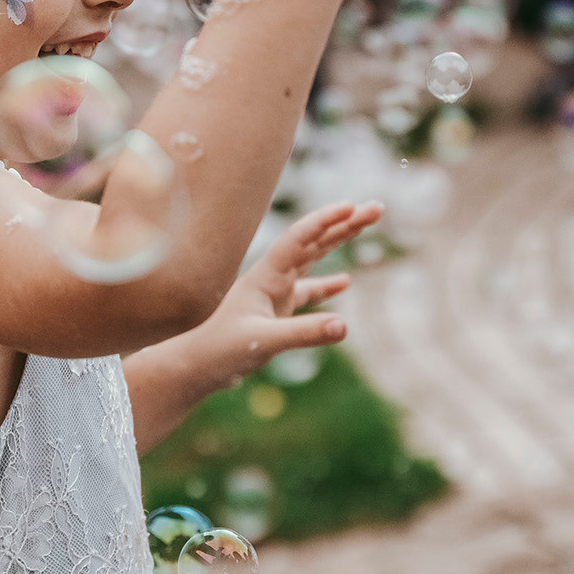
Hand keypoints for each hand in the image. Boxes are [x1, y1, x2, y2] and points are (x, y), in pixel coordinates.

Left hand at [190, 200, 381, 383]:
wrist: (197, 367)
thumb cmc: (222, 351)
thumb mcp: (265, 341)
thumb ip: (304, 333)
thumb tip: (345, 325)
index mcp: (266, 276)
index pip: (300, 239)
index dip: (326, 221)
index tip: (353, 206)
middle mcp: (271, 278)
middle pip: (313, 242)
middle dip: (344, 224)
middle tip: (376, 208)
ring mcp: (275, 293)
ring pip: (312, 260)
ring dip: (338, 243)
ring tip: (365, 225)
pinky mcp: (276, 312)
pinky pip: (307, 292)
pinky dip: (327, 285)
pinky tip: (346, 281)